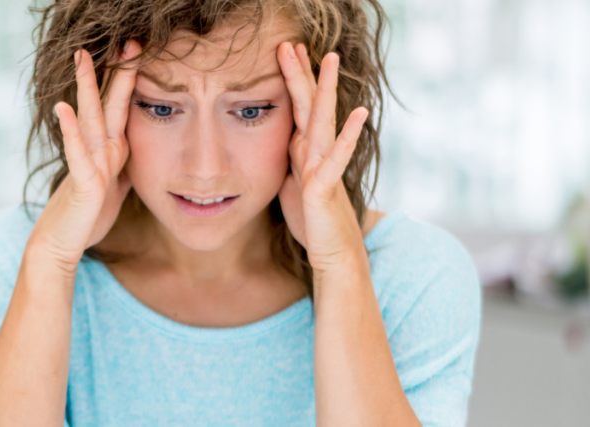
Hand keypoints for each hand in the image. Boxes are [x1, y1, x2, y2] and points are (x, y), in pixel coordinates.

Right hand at [29, 41, 141, 271]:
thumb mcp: (116, 187)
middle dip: (116, 72)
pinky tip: (63, 107)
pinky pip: (77, 152)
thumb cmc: (88, 216)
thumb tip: (135, 152)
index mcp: (111, 149)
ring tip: (82, 58)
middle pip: (107, 103)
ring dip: (87, 88)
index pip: (122, 107)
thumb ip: (124, 166)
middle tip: (126, 40)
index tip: (140, 51)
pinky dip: (71, 130)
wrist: (63, 243)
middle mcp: (98, 149)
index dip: (131, 80)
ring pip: (89, 118)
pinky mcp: (82, 181)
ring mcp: (88, 162)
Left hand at [276, 42, 369, 267]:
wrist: (333, 252)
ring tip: (331, 60)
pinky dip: (347, 135)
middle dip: (302, 73)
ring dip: (327, 90)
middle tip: (295, 42)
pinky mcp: (326, 185)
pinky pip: (337, 157)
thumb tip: (286, 140)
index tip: (283, 50)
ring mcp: (324, 165)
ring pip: (324, 121)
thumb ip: (291, 159)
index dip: (291, 79)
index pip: (298, 106)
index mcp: (305, 150)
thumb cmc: (313, 219)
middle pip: (309, 105)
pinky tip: (358, 112)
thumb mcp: (293, 182)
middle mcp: (317, 152)